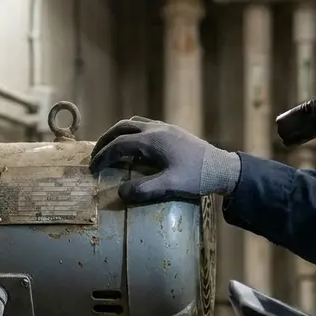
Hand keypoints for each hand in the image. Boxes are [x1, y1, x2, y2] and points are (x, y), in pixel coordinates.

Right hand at [88, 116, 240, 203]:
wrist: (222, 167)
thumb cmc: (196, 177)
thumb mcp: (170, 185)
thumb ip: (144, 189)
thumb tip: (120, 192)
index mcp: (152, 140)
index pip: (118, 144)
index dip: (103, 156)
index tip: (92, 168)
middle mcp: (155, 128)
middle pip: (121, 127)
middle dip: (105, 140)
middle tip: (95, 155)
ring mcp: (164, 127)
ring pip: (132, 123)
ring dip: (118, 133)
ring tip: (110, 148)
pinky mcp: (171, 130)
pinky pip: (144, 124)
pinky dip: (131, 132)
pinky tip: (133, 145)